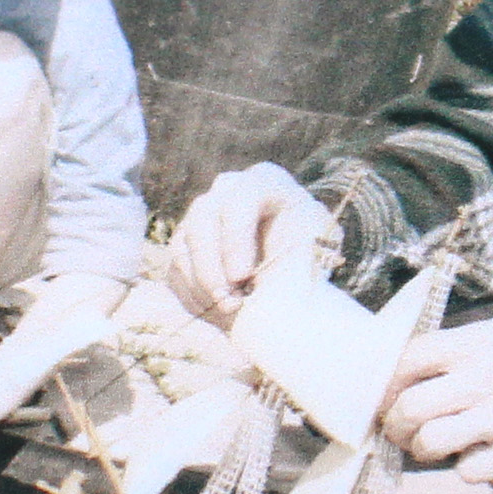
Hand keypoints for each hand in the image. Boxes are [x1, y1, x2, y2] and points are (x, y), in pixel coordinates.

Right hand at [162, 163, 335, 324]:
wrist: (291, 280)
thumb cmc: (310, 259)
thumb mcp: (317, 249)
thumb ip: (300, 250)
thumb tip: (275, 271)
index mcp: (266, 182)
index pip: (241, 198)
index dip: (235, 238)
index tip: (242, 276)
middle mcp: (227, 191)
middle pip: (203, 217)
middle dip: (212, 266)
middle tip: (229, 302)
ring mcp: (201, 218)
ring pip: (183, 246)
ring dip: (203, 286)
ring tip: (230, 310)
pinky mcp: (184, 247)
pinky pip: (176, 270)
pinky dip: (194, 296)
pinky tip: (219, 310)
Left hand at [379, 319, 492, 485]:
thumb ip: (469, 349)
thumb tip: (420, 369)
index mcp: (480, 344)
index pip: (409, 359)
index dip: (386, 383)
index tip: (385, 396)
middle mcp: (485, 379)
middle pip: (409, 408)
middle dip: (396, 426)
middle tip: (402, 432)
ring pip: (431, 444)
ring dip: (427, 451)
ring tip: (439, 448)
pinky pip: (470, 472)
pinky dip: (470, 469)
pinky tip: (485, 458)